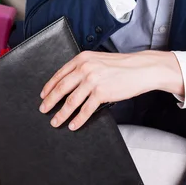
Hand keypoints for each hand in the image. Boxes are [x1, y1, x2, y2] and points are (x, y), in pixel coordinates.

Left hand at [38, 51, 183, 130]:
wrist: (142, 68)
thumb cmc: (122, 66)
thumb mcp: (98, 60)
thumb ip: (84, 67)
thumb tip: (70, 81)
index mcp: (81, 59)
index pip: (59, 74)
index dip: (49, 87)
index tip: (43, 95)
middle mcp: (84, 68)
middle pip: (61, 88)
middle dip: (50, 101)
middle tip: (43, 110)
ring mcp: (92, 80)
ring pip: (71, 101)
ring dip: (61, 114)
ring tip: (55, 122)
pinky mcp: (102, 92)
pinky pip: (86, 109)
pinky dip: (78, 119)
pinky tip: (73, 125)